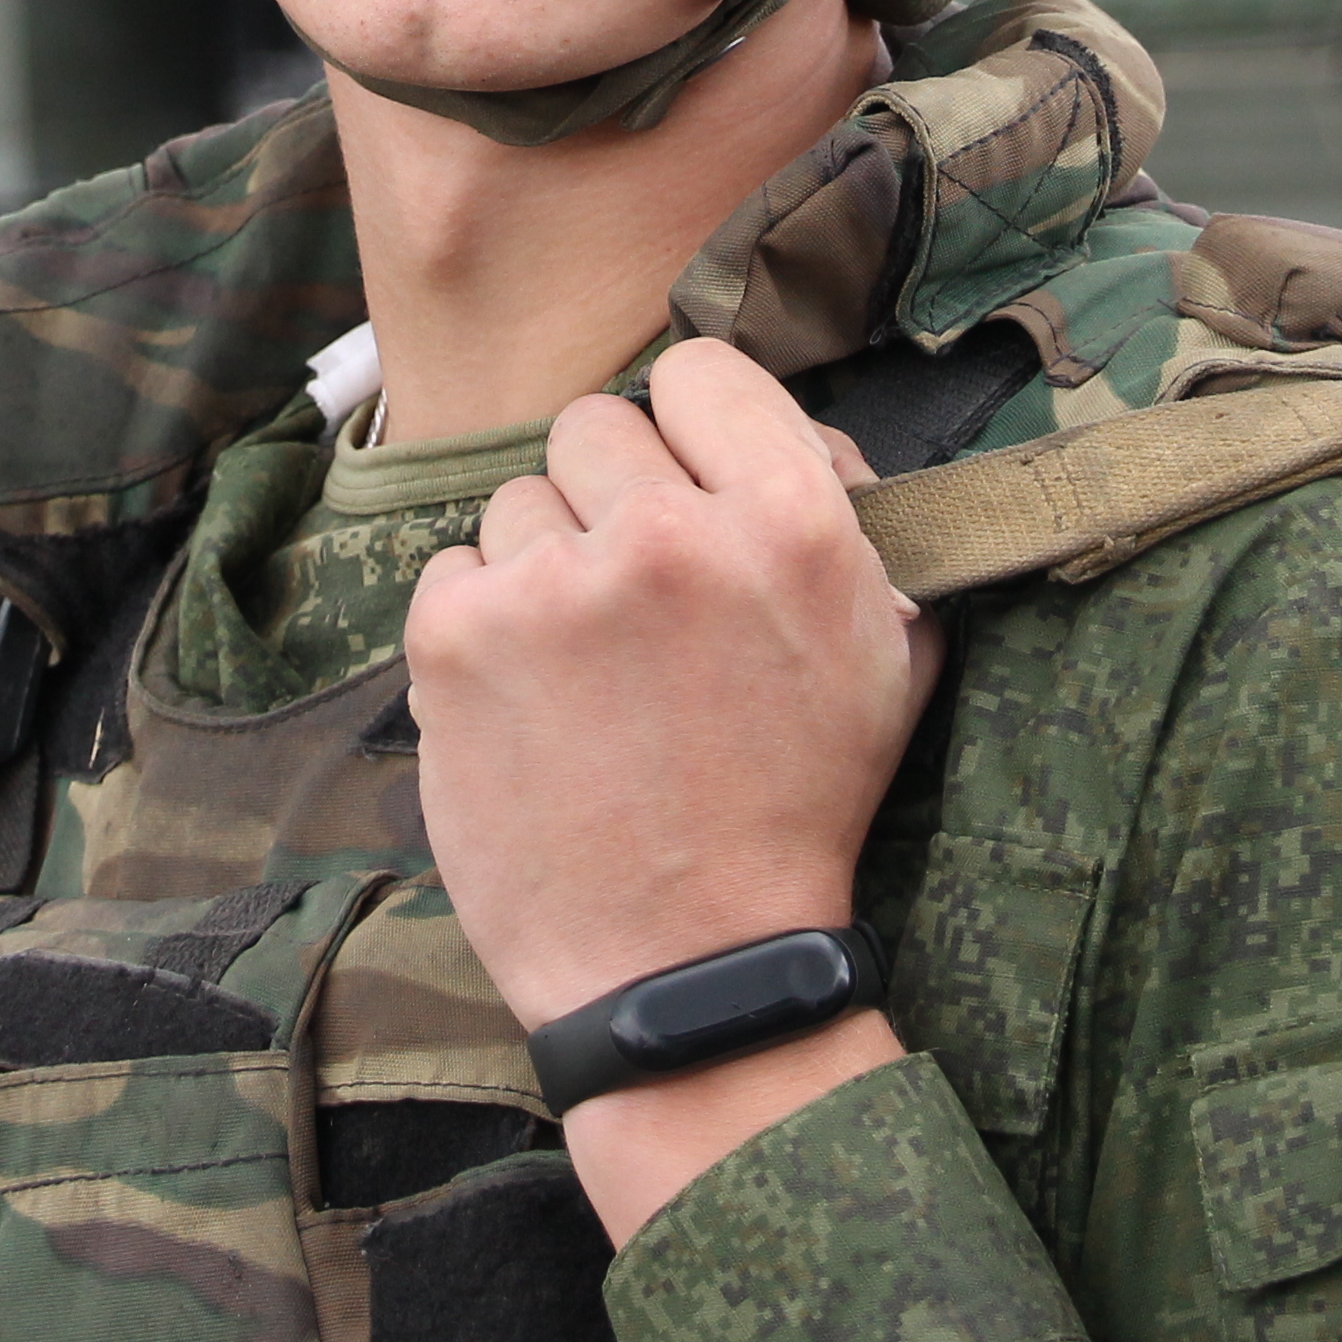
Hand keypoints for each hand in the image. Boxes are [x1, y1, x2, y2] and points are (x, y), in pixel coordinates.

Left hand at [406, 338, 943, 1231]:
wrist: (687, 970)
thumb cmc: (797, 816)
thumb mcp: (886, 657)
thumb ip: (848, 521)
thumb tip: (794, 437)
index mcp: (790, 524)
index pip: (703, 370)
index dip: (695, 429)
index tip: (691, 486)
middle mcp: (670, 535)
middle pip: (599, 425)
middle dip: (613, 498)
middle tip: (636, 599)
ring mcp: (553, 584)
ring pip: (520, 500)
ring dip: (545, 566)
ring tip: (586, 672)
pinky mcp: (456, 638)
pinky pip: (455, 569)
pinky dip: (482, 625)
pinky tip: (530, 702)